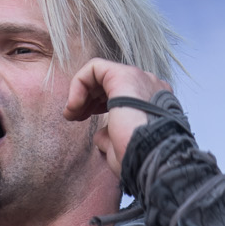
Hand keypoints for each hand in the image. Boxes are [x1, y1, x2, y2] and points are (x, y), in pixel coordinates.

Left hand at [63, 60, 167, 176]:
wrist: (150, 156)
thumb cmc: (138, 158)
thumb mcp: (123, 148)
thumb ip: (111, 137)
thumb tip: (100, 135)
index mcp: (153, 102)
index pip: (121, 94)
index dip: (97, 105)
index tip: (84, 120)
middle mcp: (149, 86)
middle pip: (110, 83)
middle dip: (87, 98)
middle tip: (74, 117)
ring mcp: (139, 78)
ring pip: (101, 73)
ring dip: (80, 92)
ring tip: (71, 114)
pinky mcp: (123, 75)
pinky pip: (95, 68)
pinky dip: (79, 83)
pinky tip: (74, 105)